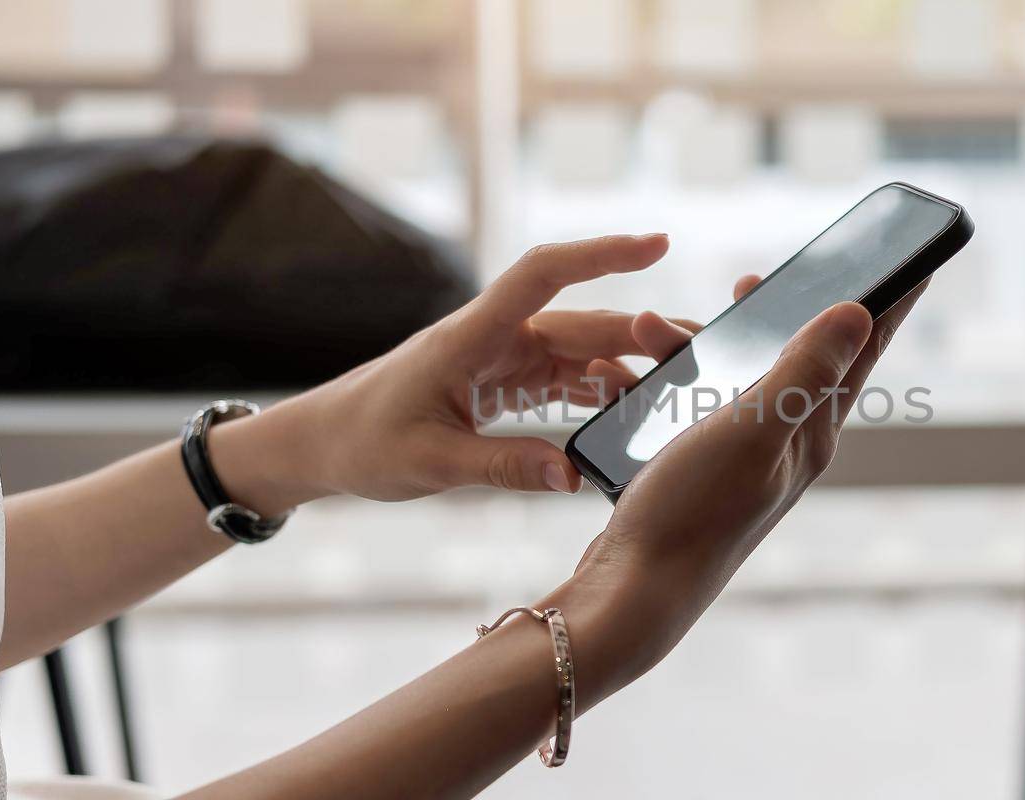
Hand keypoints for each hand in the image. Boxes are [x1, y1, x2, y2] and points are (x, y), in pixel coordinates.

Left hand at [216, 234, 701, 509]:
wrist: (322, 443)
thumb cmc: (363, 443)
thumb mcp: (429, 463)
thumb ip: (502, 467)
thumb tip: (573, 477)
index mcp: (471, 337)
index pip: (544, 275)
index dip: (601, 254)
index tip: (658, 243)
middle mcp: (493, 338)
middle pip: (581, 321)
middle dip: (641, 330)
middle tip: (702, 345)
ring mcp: (501, 359)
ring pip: (579, 351)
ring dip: (626, 364)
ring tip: (681, 382)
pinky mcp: (502, 383)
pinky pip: (563, 379)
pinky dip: (598, 391)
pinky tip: (632, 409)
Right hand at [550, 276, 928, 692]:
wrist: (631, 592)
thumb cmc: (694, 513)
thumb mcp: (754, 430)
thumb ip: (804, 370)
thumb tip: (859, 313)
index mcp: (811, 433)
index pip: (861, 355)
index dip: (886, 303)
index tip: (912, 262)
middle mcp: (784, 445)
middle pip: (789, 357)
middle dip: (764, 314)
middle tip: (748, 284)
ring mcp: (739, 459)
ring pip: (725, 378)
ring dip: (687, 348)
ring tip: (645, 328)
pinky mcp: (694, 470)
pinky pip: (682, 405)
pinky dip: (654, 383)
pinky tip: (616, 377)